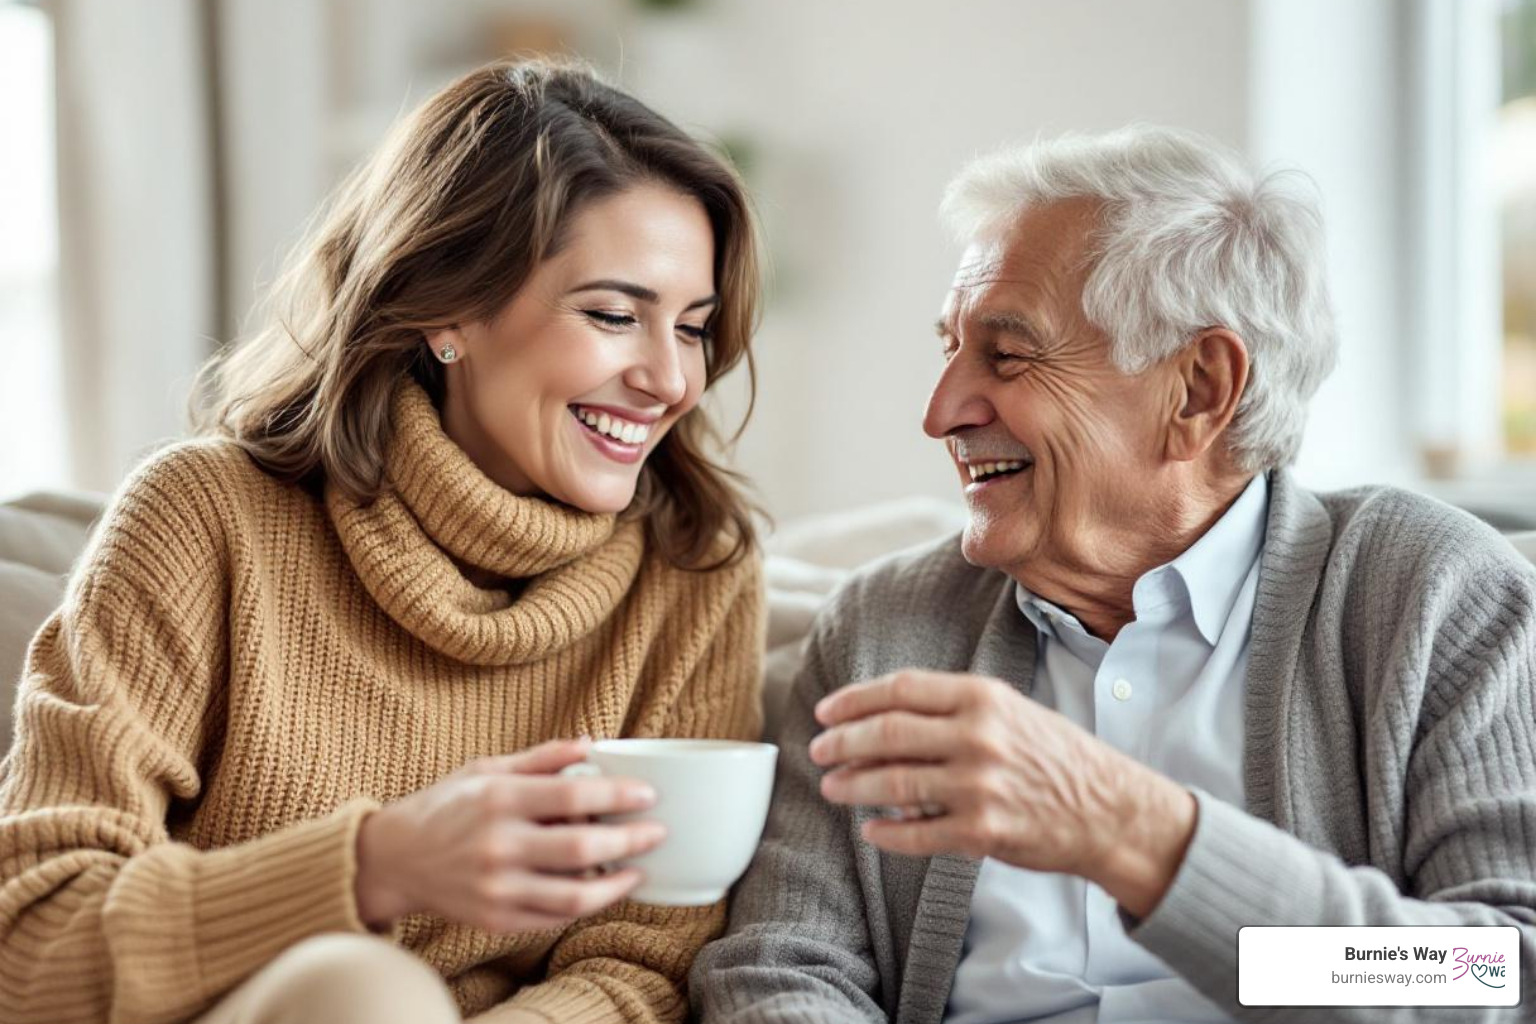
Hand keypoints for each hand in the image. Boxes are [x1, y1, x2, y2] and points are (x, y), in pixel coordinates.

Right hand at [355, 738, 665, 932]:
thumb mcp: (487, 769)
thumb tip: (590, 744)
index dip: (617, 795)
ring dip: (617, 884)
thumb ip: (541, 759)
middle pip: (582, 847)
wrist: (395, 859)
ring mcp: (496, 887)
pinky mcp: (496, 919)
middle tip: (656, 833)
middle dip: (630, 840)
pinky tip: (603, 889)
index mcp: (498, 799)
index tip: (648, 795)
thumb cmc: (446, 806)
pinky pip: (554, 918)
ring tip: (638, 870)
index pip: (572, 796)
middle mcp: (497, 845)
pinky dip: (586, 905)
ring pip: (574, 894)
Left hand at [808, 670, 1195, 918]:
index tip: (827, 711)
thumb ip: (954, 710)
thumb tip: (886, 721)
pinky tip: (871, 830)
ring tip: (832, 788)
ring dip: (851, 786)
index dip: (854, 700)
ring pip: (891, 783)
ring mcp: (979, 786)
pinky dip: (885, 833)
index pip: (900, 690)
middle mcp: (978, 737)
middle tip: (818, 751)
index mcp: (983, 697)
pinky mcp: (981, 832)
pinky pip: (915, 833)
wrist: (1111, 811)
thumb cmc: (1058, 757)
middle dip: (841, 743)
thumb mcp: (1011, 712)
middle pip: (886, 734)